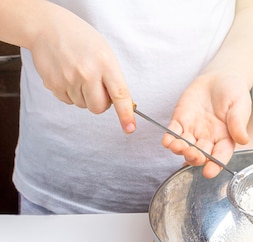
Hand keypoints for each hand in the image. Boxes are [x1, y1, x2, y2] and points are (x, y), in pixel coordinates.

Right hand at [29, 5, 134, 131]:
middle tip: (97, 88)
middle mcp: (87, 73)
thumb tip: (120, 103)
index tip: (130, 128)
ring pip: (83, 105)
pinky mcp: (53, 84)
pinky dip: (70, 93)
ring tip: (79, 74)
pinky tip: (67, 75)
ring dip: (84, 96)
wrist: (48, 28)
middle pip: (99, 107)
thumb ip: (113, 77)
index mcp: (105, 64)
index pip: (120, 95)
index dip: (125, 114)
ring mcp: (68, 79)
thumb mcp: (105, 53)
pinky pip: (68, 101)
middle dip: (101, 103)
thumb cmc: (81, 40)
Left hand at [162, 71, 251, 177]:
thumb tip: (244, 140)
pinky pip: (173, 133)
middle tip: (193, 154)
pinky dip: (169, 139)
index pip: (221, 155)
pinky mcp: (181, 121)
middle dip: (196, 157)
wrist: (220, 77)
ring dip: (181, 150)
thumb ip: (239, 122)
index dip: (215, 165)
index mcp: (226, 138)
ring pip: (185, 146)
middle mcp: (209, 139)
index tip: (209, 172)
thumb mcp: (240, 104)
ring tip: (178, 147)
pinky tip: (167, 140)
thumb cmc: (234, 92)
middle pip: (201, 154)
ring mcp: (194, 131)